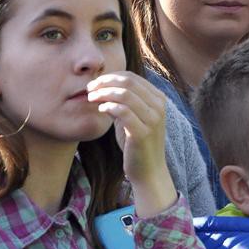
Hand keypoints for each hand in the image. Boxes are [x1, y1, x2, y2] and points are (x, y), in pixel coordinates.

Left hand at [88, 72, 175, 216]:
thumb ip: (126, 102)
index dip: (111, 76)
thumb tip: (105, 85)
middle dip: (105, 82)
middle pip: (128, 83)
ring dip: (103, 93)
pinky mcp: (143, 133)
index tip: (95, 83)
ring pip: (125, 94)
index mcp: (158, 99)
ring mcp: (153, 120)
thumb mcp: (135, 117)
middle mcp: (158, 107)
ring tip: (91, 98)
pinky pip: (123, 112)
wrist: (149, 171)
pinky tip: (100, 110)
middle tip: (89, 89)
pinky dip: (108, 107)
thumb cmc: (137, 143)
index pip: (132, 78)